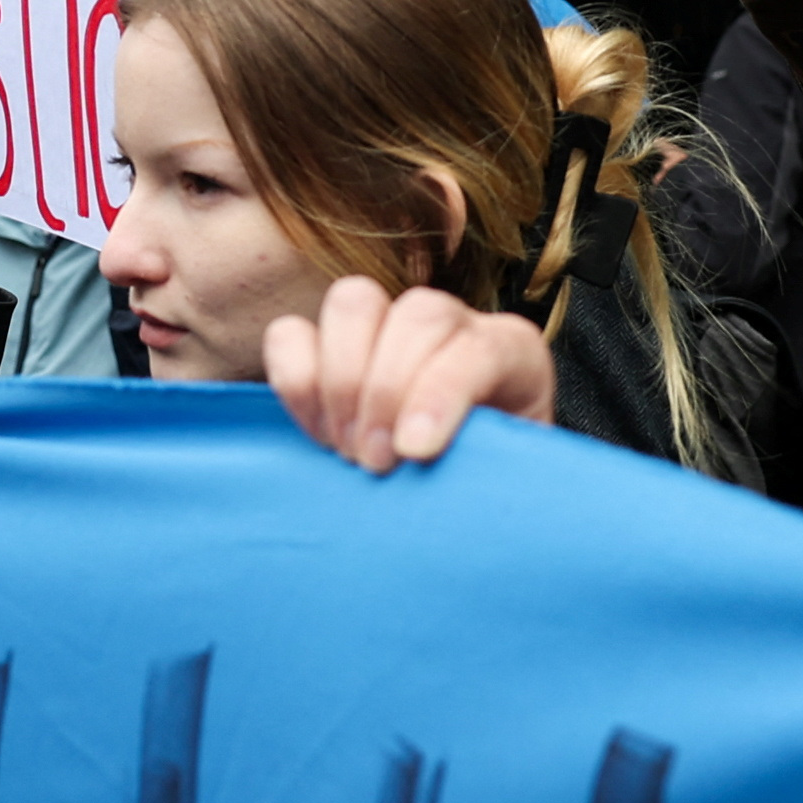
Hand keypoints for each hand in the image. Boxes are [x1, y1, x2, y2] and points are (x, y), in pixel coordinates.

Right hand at [264, 278, 556, 471]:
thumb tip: (462, 471)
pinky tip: (319, 434)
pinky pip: (289, 333)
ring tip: (345, 449)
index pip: (479, 348)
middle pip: (418, 312)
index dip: (440, 395)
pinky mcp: (325, 345)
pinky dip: (295, 381)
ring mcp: (384, 326)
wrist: (457, 500)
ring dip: (340, 380)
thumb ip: (502, 471)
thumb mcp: (513, 483)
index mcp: (512, 353)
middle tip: (376, 462)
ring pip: (353, 302)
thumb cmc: (489, 492)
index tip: (414, 451)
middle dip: (387, 390)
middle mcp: (450, 325)